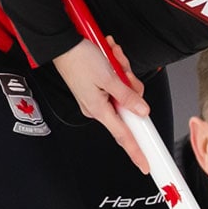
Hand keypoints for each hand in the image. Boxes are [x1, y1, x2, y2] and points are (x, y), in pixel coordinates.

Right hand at [54, 37, 150, 172]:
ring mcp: (98, 97)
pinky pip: (116, 82)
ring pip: (124, 90)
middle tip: (123, 70)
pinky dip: (116, 68)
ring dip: (123, 72)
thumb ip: (128, 96)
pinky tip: (109, 56)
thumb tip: (142, 111)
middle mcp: (98, 107)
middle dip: (131, 86)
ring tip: (112, 59)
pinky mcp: (97, 86)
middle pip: (128, 106)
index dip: (136, 151)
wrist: (62, 43)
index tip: (145, 165)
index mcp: (99, 110)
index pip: (123, 135)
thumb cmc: (79, 58)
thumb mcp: (109, 77)